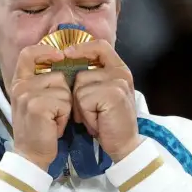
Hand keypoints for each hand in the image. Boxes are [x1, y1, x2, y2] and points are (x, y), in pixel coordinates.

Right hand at [7, 45, 72, 169]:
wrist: (31, 156)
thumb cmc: (38, 129)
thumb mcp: (34, 101)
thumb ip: (41, 82)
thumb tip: (61, 64)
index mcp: (19, 82)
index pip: (28, 53)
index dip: (45, 50)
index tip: (59, 55)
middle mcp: (21, 86)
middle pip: (57, 75)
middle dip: (63, 94)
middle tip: (53, 112)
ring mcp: (27, 95)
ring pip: (64, 89)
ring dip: (66, 106)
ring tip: (54, 119)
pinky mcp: (38, 106)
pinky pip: (65, 102)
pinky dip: (65, 116)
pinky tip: (55, 126)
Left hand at [65, 40, 141, 161]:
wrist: (125, 145)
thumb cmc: (109, 122)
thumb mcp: (103, 94)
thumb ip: (93, 77)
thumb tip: (68, 61)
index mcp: (120, 69)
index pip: (100, 46)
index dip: (82, 47)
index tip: (67, 53)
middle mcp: (121, 72)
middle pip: (82, 72)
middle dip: (78, 95)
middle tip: (92, 111)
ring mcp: (118, 82)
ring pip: (80, 86)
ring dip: (81, 107)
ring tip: (96, 117)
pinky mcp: (112, 94)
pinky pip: (83, 98)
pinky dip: (85, 114)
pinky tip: (97, 121)